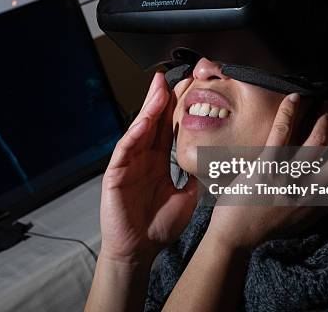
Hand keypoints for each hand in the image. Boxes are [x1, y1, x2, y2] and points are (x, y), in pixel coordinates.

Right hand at [99, 72, 197, 264]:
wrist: (138, 250)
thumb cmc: (158, 226)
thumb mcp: (186, 198)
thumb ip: (195, 179)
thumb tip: (211, 164)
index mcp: (157, 161)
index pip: (167, 129)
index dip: (176, 110)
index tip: (188, 90)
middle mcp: (142, 158)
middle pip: (152, 122)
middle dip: (161, 99)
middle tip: (171, 76)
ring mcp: (128, 164)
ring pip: (138, 130)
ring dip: (148, 109)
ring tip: (158, 88)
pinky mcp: (115, 174)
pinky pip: (125, 149)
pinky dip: (134, 134)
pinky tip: (143, 121)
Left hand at [207, 93, 327, 250]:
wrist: (235, 237)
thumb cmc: (264, 227)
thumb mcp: (302, 220)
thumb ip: (319, 203)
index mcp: (322, 204)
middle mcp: (311, 191)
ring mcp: (289, 179)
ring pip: (318, 140)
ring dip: (326, 117)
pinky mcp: (267, 168)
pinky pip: (282, 133)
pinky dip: (289, 113)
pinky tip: (294, 98)